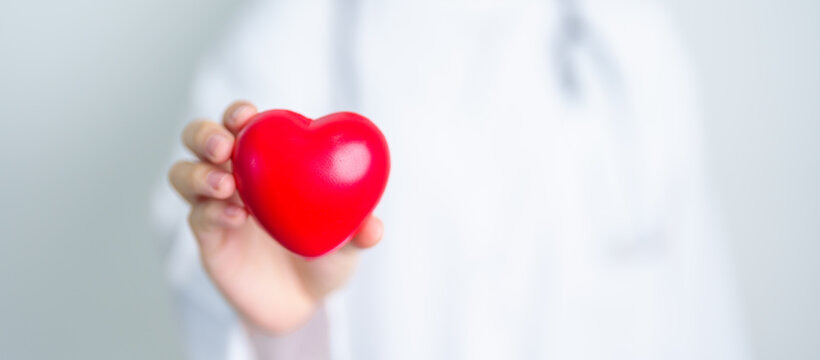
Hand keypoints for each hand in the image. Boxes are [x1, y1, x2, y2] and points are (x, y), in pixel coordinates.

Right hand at [168, 101, 382, 334]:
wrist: (301, 305)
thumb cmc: (324, 258)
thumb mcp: (347, 245)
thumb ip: (359, 233)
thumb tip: (373, 227)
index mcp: (267, 161)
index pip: (244, 125)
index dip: (238, 114)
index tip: (247, 117)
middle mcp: (235, 176)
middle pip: (199, 139)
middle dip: (206, 135)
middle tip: (225, 146)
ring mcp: (216, 206)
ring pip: (183, 174)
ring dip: (199, 173)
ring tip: (226, 185)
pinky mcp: (208, 239)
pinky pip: (198, 217)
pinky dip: (212, 212)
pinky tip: (236, 217)